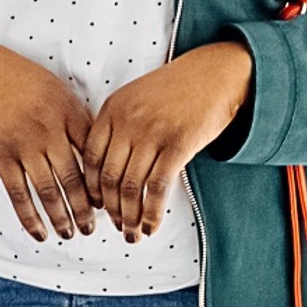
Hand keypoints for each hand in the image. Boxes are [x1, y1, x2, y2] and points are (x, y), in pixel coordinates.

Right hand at [0, 34, 103, 240]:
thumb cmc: (21, 80)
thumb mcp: (57, 90)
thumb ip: (77, 119)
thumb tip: (100, 152)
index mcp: (68, 112)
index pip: (94, 155)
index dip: (103, 183)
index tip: (110, 201)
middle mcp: (49, 130)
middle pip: (74, 178)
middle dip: (85, 209)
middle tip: (93, 228)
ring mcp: (23, 144)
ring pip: (48, 190)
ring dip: (61, 217)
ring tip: (70, 234)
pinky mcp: (0, 156)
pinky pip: (18, 193)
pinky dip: (30, 217)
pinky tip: (39, 233)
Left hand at [82, 41, 253, 237]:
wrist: (216, 73)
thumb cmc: (176, 91)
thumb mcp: (137, 99)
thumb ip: (119, 128)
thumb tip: (108, 175)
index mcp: (112, 109)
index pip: (90, 158)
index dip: (92, 188)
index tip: (98, 206)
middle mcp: (128, 121)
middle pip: (109, 177)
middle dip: (111, 209)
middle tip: (117, 227)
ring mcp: (153, 133)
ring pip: (132, 187)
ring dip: (129, 217)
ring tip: (132, 234)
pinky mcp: (178, 145)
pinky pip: (158, 187)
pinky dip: (152, 212)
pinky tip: (151, 226)